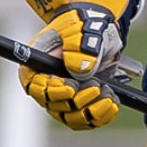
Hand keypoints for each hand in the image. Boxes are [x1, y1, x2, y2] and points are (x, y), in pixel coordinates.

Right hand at [18, 0, 128, 130]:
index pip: (34, 86)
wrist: (101, 32)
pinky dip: (101, 116)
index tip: (71, 88)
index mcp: (38, 63)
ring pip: (71, 118)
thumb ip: (79, 45)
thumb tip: (79, 69)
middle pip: (54, 106)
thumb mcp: (80, 29)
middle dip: (78, 100)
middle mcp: (48, 84)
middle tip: (97, 86)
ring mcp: (64, 97)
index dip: (52, 91)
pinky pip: (87, 120)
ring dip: (91, 111)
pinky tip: (113, 103)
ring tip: (108, 95)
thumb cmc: (83, 25)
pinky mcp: (81, 105)